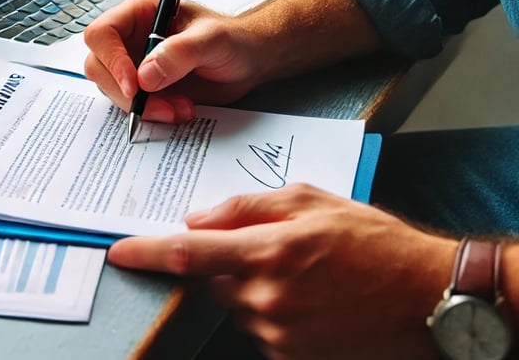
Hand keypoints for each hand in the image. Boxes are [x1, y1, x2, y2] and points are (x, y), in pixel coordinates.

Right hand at [84, 0, 381, 123]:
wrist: (248, 61)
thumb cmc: (233, 39)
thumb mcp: (214, 40)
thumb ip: (181, 52)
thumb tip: (145, 75)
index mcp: (140, 13)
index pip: (102, 34)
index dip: (111, 60)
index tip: (135, 86)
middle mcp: (130, 37)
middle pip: (99, 66)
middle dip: (127, 93)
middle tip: (162, 107)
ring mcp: (133, 64)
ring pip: (113, 91)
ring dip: (143, 107)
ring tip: (180, 108)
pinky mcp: (142, 88)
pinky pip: (131, 106)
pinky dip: (152, 114)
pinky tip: (180, 111)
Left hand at [107, 184, 457, 359]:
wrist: (425, 297)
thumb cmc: (371, 241)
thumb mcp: (310, 200)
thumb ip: (247, 207)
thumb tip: (199, 219)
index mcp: (267, 252)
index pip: (186, 254)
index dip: (146, 253)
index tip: (119, 252)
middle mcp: (266, 298)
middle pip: (212, 280)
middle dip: (224, 260)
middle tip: (266, 246)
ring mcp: (279, 334)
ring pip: (238, 303)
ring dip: (253, 284)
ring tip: (304, 271)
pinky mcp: (294, 357)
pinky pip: (263, 328)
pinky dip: (273, 308)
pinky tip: (311, 295)